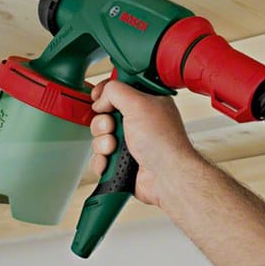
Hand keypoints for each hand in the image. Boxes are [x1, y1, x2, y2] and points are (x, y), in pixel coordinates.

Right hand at [89, 79, 200, 206]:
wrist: (166, 176)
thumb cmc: (164, 142)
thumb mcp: (139, 103)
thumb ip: (115, 91)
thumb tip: (100, 99)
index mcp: (148, 103)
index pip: (120, 89)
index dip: (105, 92)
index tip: (98, 97)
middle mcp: (139, 122)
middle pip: (105, 114)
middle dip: (103, 122)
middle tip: (112, 127)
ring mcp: (131, 143)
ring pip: (100, 137)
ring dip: (102, 143)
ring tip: (115, 148)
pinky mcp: (123, 162)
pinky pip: (100, 157)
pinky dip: (102, 161)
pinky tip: (111, 163)